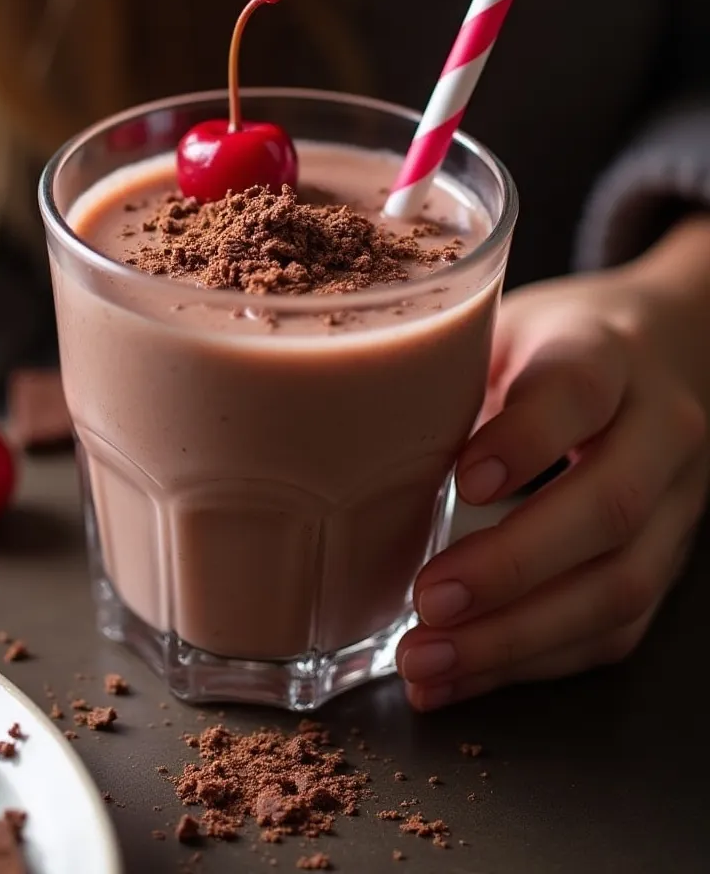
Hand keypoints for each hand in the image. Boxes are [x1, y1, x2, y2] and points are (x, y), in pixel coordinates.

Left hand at [397, 259, 708, 710]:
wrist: (663, 357)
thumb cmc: (550, 347)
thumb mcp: (500, 328)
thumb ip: (440, 368)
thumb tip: (331, 423)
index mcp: (606, 354)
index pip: (578, 391)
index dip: (524, 440)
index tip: (462, 481)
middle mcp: (657, 431)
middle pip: (611, 505)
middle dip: (514, 565)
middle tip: (428, 601)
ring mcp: (674, 505)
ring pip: (620, 586)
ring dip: (517, 638)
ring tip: (427, 660)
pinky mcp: (664, 566)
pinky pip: (612, 632)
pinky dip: (530, 663)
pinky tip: (458, 677)